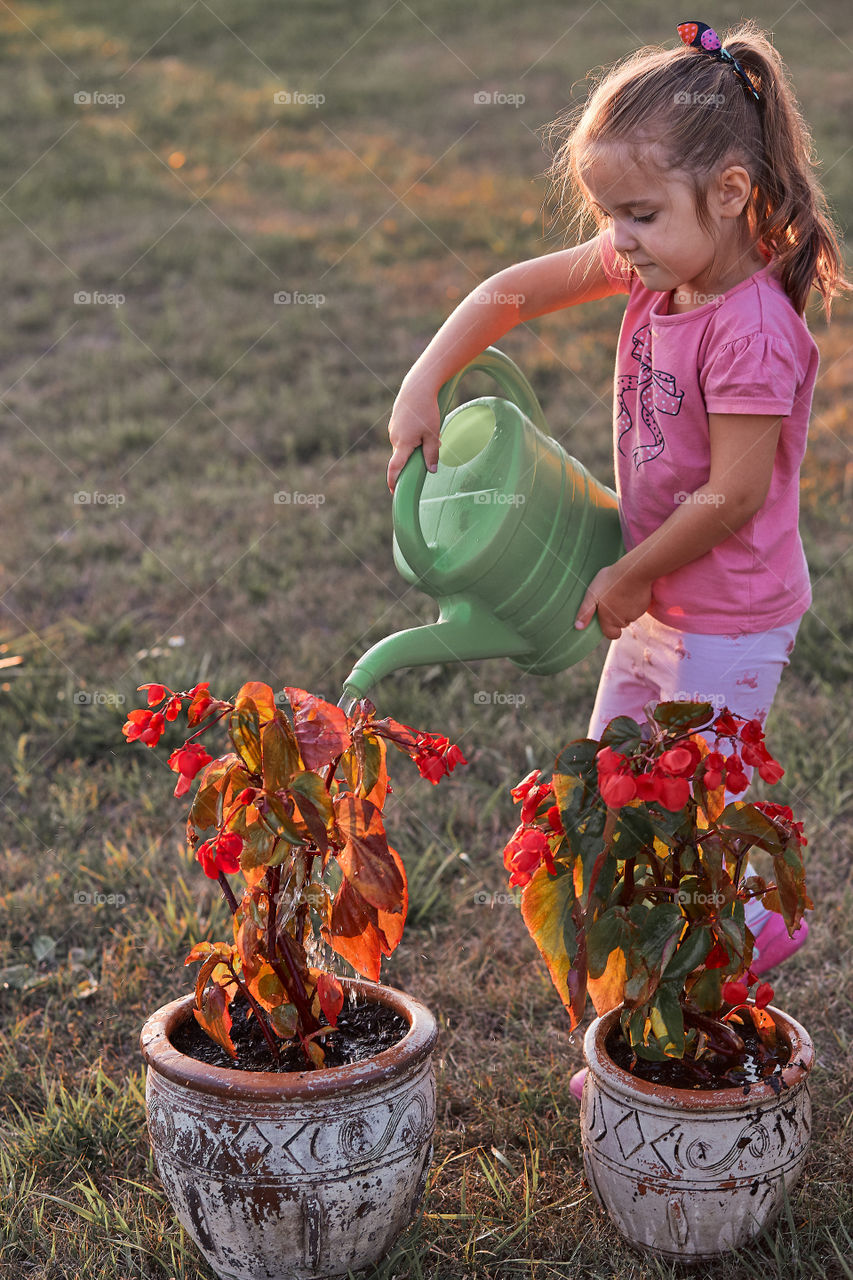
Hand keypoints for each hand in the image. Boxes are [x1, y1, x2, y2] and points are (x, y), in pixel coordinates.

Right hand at [387, 377, 441, 491]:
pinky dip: (412, 437)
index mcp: (403, 444)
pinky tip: (423, 425)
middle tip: (428, 453)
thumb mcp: (433, 434)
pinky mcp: (395, 422)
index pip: (394, 468)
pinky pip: (403, 436)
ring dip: (414, 447)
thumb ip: (432, 454)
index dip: (393, 481)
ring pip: (403, 446)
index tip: (394, 492)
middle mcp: (394, 438)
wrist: (417, 387)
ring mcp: (393, 429)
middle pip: (402, 457)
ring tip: (429, 433)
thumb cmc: (426, 411)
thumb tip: (432, 470)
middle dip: (412, 460)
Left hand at [574, 563, 652, 639]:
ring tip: (621, 591)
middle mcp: (624, 620)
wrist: (634, 571)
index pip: (612, 635)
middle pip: (620, 624)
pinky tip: (630, 589)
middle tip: (612, 598)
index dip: (609, 629)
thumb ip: (585, 612)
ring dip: (626, 607)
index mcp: (610, 620)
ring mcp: (637, 613)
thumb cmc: (610, 582)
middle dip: (616, 615)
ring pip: (630, 615)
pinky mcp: (645, 605)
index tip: (606, 617)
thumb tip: (578, 627)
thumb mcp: (592, 595)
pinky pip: (639, 607)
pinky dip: (635, 601)